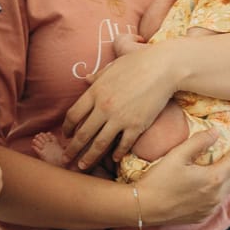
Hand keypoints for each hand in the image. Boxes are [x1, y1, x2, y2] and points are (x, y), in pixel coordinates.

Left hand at [62, 40, 182, 168]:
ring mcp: (120, 118)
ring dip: (89, 158)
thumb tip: (86, 80)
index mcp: (95, 92)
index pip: (73, 115)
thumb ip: (97, 77)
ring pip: (100, 144)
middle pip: (82, 134)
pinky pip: (123, 145)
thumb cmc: (137, 63)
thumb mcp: (112, 67)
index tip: (66, 136)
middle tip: (66, 160)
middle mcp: (104, 107)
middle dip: (72, 150)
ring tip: (83, 166)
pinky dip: (117, 153)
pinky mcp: (137, 126)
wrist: (163, 68)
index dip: (67, 128)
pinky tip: (114, 159)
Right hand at [138, 127, 229, 225]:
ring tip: (229, 159)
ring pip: (229, 186)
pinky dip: (222, 186)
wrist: (144, 208)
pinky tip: (215, 180)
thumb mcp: (178, 155)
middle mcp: (217, 196)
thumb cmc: (158, 181)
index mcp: (214, 179)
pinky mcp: (203, 215)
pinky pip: (219, 198)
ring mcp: (211, 208)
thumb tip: (216, 132)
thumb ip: (199, 142)